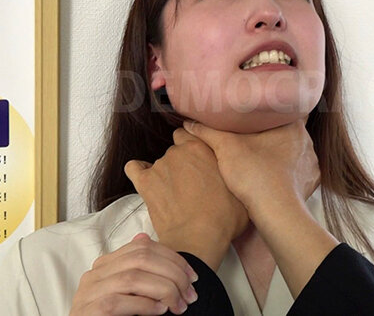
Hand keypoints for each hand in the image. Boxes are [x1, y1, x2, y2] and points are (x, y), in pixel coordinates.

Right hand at [70, 234, 197, 315]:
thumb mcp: (127, 290)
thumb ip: (136, 267)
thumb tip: (144, 238)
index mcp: (105, 265)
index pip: (142, 247)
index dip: (172, 258)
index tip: (192, 276)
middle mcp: (95, 274)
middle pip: (141, 259)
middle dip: (173, 274)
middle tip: (190, 294)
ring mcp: (89, 293)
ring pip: (133, 278)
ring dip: (164, 290)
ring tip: (179, 306)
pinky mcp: (90, 311)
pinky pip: (119, 301)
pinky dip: (145, 305)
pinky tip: (160, 311)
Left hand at [125, 128, 248, 269]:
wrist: (197, 239)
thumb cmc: (223, 218)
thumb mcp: (239, 190)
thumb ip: (230, 172)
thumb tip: (234, 171)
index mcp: (201, 148)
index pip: (191, 135)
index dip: (195, 148)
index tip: (199, 161)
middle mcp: (178, 152)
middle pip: (176, 151)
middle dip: (183, 164)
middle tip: (191, 183)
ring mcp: (159, 166)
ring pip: (160, 163)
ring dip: (166, 174)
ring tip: (174, 195)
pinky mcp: (144, 183)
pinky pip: (134, 168)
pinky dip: (139, 173)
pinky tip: (148, 183)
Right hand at [182, 118, 319, 215]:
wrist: (275, 213)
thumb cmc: (255, 175)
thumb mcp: (226, 148)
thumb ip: (208, 132)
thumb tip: (189, 123)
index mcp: (292, 126)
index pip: (284, 110)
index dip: (269, 113)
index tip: (256, 117)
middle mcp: (306, 142)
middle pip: (287, 132)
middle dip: (271, 135)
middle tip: (252, 138)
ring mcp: (310, 164)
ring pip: (293, 153)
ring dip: (279, 155)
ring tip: (260, 159)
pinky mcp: (310, 183)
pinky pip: (297, 173)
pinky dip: (285, 174)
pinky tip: (271, 178)